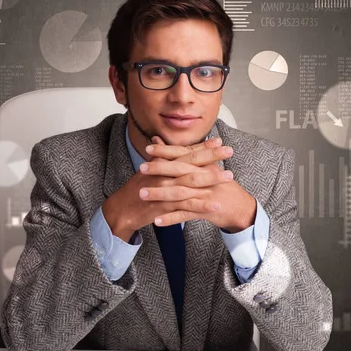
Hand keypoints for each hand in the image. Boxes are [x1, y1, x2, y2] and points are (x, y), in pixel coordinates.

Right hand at [102, 136, 234, 238]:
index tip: (218, 140)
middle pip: (191, 164)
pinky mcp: (165, 208)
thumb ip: (157, 156)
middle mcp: (164, 175)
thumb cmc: (134, 189)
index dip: (202, 146)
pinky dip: (202, 206)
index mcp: (161, 165)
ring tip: (229, 176)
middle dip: (212, 157)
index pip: (185, 152)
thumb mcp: (146, 169)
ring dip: (212, 179)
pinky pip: (186, 207)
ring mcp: (165, 191)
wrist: (121, 210)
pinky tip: (217, 205)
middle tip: (229, 150)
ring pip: (192, 184)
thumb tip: (160, 139)